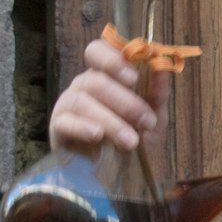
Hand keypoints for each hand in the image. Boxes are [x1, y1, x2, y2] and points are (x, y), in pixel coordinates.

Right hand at [47, 38, 170, 155]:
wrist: (116, 171)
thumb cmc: (133, 134)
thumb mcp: (153, 115)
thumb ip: (158, 90)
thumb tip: (162, 62)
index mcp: (105, 74)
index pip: (98, 51)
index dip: (112, 59)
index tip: (133, 78)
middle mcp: (83, 84)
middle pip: (95, 79)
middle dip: (124, 101)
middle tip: (146, 121)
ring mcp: (68, 104)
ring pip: (82, 101)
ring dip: (111, 121)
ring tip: (131, 141)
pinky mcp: (58, 127)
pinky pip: (65, 122)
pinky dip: (82, 127)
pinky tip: (97, 135)